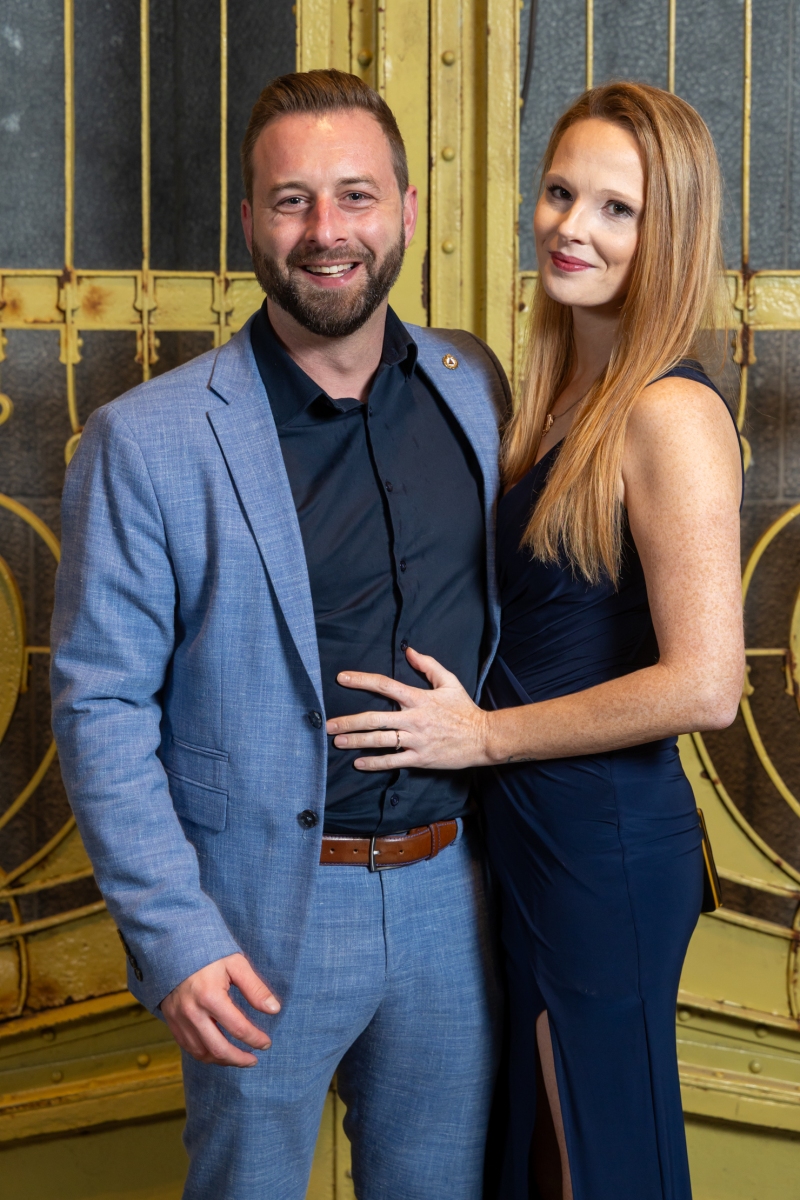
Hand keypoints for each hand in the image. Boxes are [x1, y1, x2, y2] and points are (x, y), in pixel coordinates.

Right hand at [161, 952, 279, 1066]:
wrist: (176, 948)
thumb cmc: (209, 954)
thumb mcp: (236, 964)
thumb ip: (255, 988)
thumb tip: (274, 1009)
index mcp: (210, 996)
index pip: (238, 1028)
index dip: (255, 1039)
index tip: (266, 1043)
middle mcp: (192, 1012)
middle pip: (218, 1049)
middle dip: (239, 1059)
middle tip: (254, 1059)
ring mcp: (179, 1019)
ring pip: (201, 1053)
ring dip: (222, 1060)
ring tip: (237, 1058)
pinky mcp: (171, 1021)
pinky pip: (188, 1047)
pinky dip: (205, 1055)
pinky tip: (218, 1052)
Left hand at [326, 646, 490, 770]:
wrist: (484, 738)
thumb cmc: (465, 709)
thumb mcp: (449, 682)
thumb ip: (428, 665)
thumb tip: (409, 651)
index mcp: (418, 698)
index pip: (385, 685)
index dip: (361, 680)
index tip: (342, 678)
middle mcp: (414, 719)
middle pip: (375, 718)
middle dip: (349, 721)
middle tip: (329, 724)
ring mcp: (416, 740)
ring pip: (380, 741)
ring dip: (356, 741)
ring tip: (337, 741)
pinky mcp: (421, 758)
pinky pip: (393, 761)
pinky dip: (375, 763)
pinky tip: (359, 763)